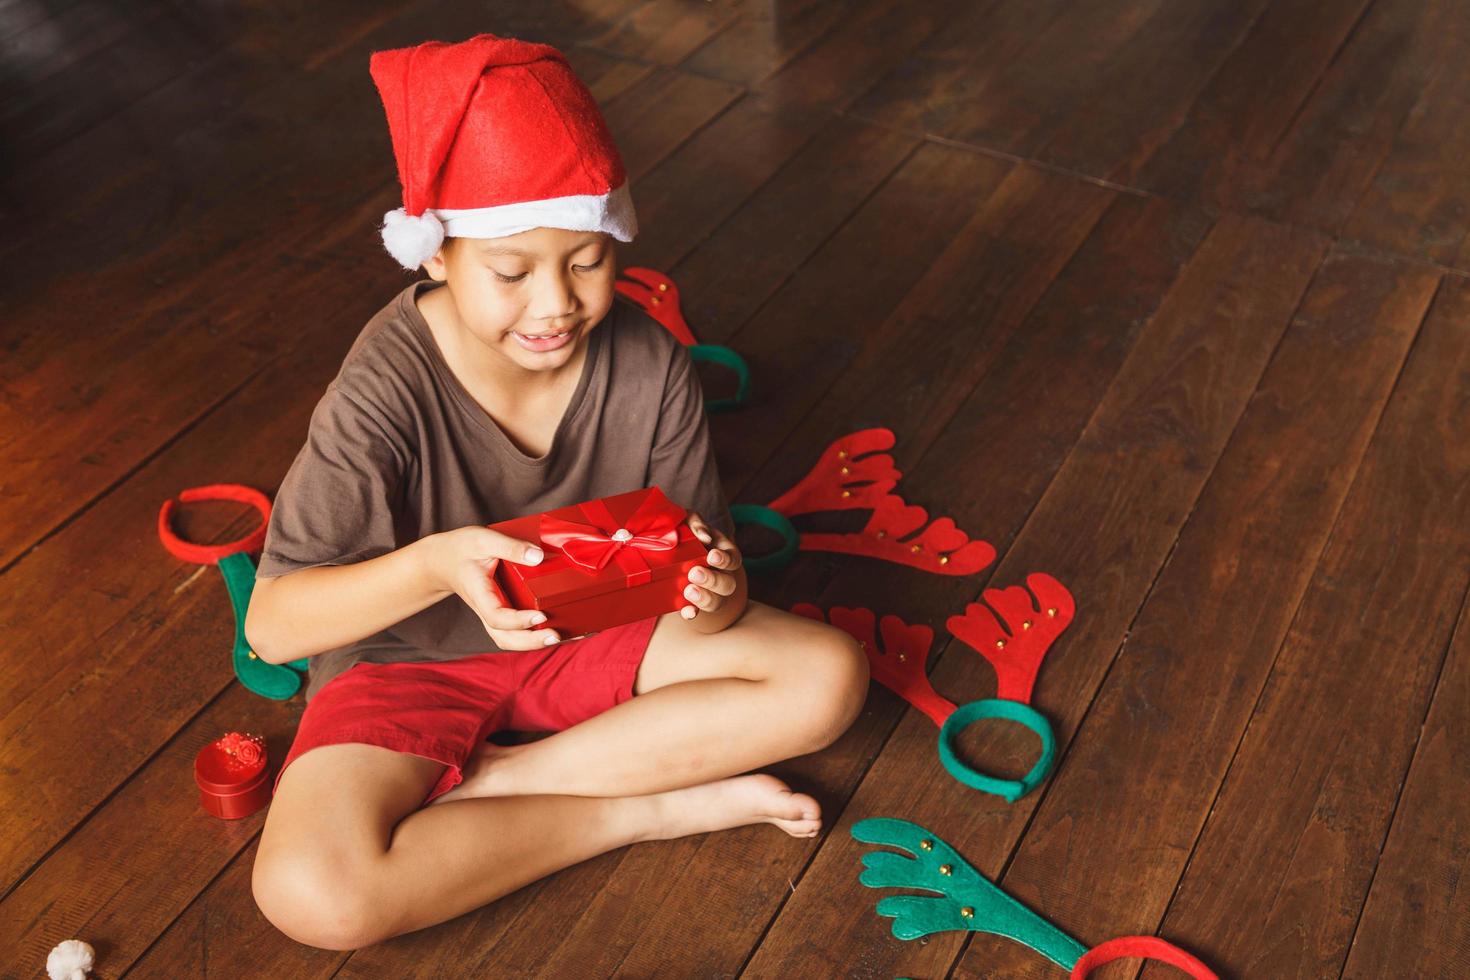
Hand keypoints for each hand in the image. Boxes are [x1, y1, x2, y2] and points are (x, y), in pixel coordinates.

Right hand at [423, 526, 561, 649]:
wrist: (442, 560)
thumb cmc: (461, 548)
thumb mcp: (483, 539)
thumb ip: (510, 547)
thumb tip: (538, 556)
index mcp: (479, 593)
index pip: (496, 616)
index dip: (518, 620)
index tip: (540, 615)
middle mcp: (485, 609)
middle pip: (503, 638)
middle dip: (530, 642)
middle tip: (555, 636)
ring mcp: (491, 613)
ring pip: (508, 639)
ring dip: (531, 643)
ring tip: (558, 637)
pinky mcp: (499, 611)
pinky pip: (513, 631)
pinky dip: (531, 636)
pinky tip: (552, 629)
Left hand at [680, 512, 742, 620]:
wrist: (670, 550)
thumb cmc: (685, 532)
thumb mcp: (689, 521)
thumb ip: (696, 523)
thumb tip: (703, 536)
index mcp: (724, 554)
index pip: (733, 560)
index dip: (724, 560)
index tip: (711, 556)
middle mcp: (722, 575)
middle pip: (728, 585)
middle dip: (712, 580)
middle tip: (694, 573)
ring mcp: (710, 591)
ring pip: (717, 602)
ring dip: (705, 598)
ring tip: (689, 591)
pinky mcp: (694, 601)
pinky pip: (697, 611)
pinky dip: (692, 612)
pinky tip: (687, 612)